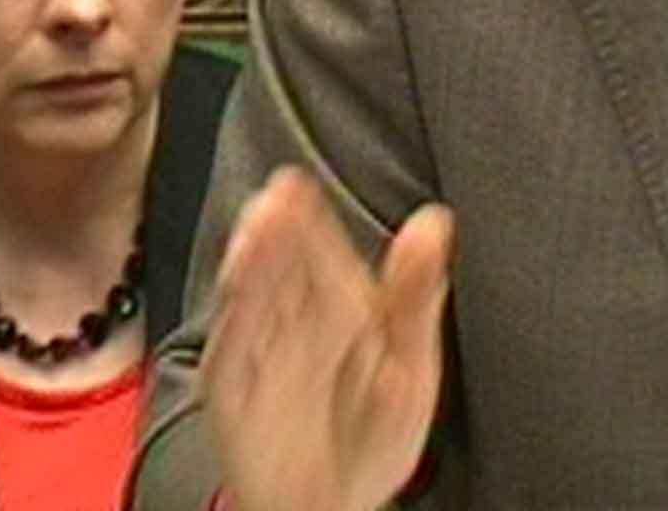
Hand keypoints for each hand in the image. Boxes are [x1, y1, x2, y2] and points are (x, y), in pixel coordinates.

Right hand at [203, 167, 454, 510]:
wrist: (333, 507)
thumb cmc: (374, 435)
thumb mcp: (412, 365)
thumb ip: (417, 295)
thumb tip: (435, 219)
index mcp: (342, 310)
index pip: (321, 257)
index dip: (309, 222)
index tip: (296, 188)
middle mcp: (296, 327)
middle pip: (282, 271)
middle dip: (277, 234)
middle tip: (276, 197)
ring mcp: (262, 358)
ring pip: (253, 302)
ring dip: (251, 267)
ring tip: (256, 231)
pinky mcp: (235, 393)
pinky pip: (232, 353)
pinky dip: (233, 323)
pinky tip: (237, 291)